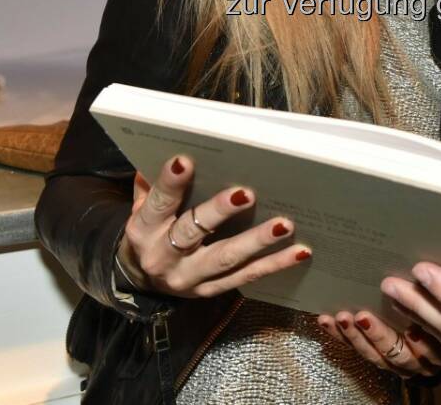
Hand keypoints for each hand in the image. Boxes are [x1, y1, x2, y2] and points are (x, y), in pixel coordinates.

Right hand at [117, 154, 309, 297]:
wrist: (141, 281)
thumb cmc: (151, 231)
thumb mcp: (142, 206)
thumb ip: (152, 183)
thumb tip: (166, 149)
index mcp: (144, 230)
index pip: (157, 204)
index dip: (170, 184)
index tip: (185, 161)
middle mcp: (163, 256)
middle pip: (192, 233)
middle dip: (219, 212)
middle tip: (247, 194)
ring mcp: (189, 278)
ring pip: (225, 259)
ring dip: (257, 241)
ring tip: (284, 225)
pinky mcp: (210, 291)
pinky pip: (246, 277)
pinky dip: (274, 264)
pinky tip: (298, 252)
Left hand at [316, 309, 440, 379]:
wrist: (434, 336)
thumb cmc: (440, 313)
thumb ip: (436, 297)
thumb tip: (426, 272)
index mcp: (439, 349)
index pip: (431, 345)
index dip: (419, 332)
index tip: (406, 317)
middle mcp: (418, 361)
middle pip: (398, 353)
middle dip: (378, 335)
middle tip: (363, 317)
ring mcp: (396, 363)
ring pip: (374, 355)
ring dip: (355, 337)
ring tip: (342, 318)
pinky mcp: (377, 358)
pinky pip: (356, 350)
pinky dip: (340, 336)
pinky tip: (327, 321)